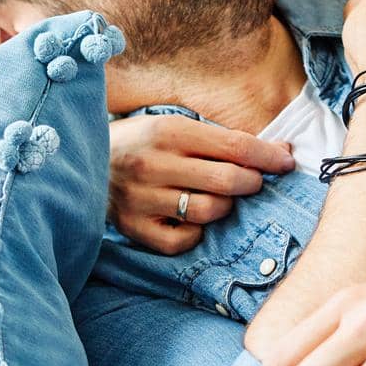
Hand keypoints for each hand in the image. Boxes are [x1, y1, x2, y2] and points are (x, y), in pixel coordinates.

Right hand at [108, 113, 294, 253]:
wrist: (79, 159)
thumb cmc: (140, 141)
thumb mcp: (173, 125)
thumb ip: (220, 139)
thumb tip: (279, 151)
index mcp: (168, 131)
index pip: (234, 145)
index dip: (268, 156)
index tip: (287, 161)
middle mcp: (155, 164)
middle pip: (228, 181)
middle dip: (252, 182)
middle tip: (252, 181)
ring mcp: (142, 199)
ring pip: (209, 212)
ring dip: (225, 207)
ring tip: (219, 198)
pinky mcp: (133, 227)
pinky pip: (182, 240)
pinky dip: (195, 232)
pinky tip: (191, 219)